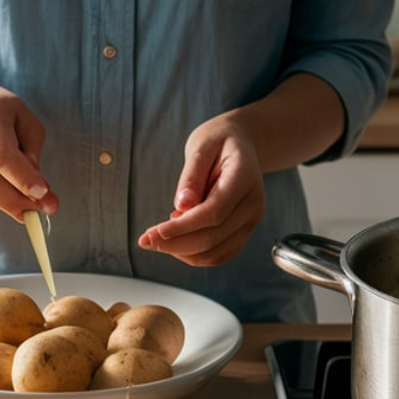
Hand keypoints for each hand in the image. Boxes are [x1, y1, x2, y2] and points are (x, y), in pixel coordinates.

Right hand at [0, 80, 59, 221]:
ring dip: (9, 206)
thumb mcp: (25, 118)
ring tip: (32, 211)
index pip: (2, 154)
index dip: (23, 178)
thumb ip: (32, 149)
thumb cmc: (1, 111)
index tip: (44, 193)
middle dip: (17, 201)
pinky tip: (15, 201)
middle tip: (43, 210)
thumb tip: (33, 186)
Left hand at [137, 113, 263, 265]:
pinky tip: (177, 241)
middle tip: (145, 240)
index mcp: (244, 178)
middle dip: (174, 244)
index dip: (182, 227)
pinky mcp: (243, 232)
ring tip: (160, 237)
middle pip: (213, 237)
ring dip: (182, 253)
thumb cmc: (218, 142)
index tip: (154, 232)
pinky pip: (219, 255)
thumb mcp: (201, 147)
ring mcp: (250, 221)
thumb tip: (181, 205)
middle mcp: (252, 204)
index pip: (213, 212)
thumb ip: (192, 176)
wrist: (239, 144)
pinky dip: (195, 256)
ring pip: (215, 252)